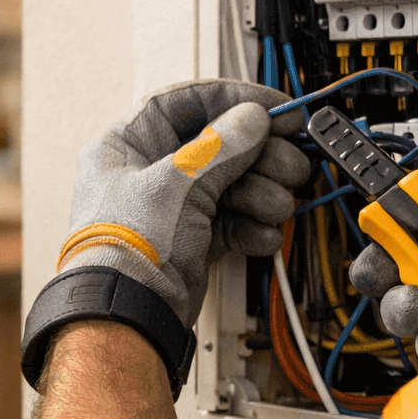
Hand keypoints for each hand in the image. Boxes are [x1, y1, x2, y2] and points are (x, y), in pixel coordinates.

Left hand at [59, 79, 308, 325]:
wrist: (127, 317)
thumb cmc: (128, 249)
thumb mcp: (177, 183)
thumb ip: (221, 146)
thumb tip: (252, 118)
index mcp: (128, 144)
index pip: (187, 102)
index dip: (235, 100)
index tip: (276, 108)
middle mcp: (150, 172)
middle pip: (218, 145)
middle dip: (259, 156)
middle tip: (290, 164)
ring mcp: (173, 207)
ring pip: (231, 184)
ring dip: (261, 194)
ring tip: (275, 207)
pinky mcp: (192, 240)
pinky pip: (233, 221)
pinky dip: (252, 228)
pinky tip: (262, 235)